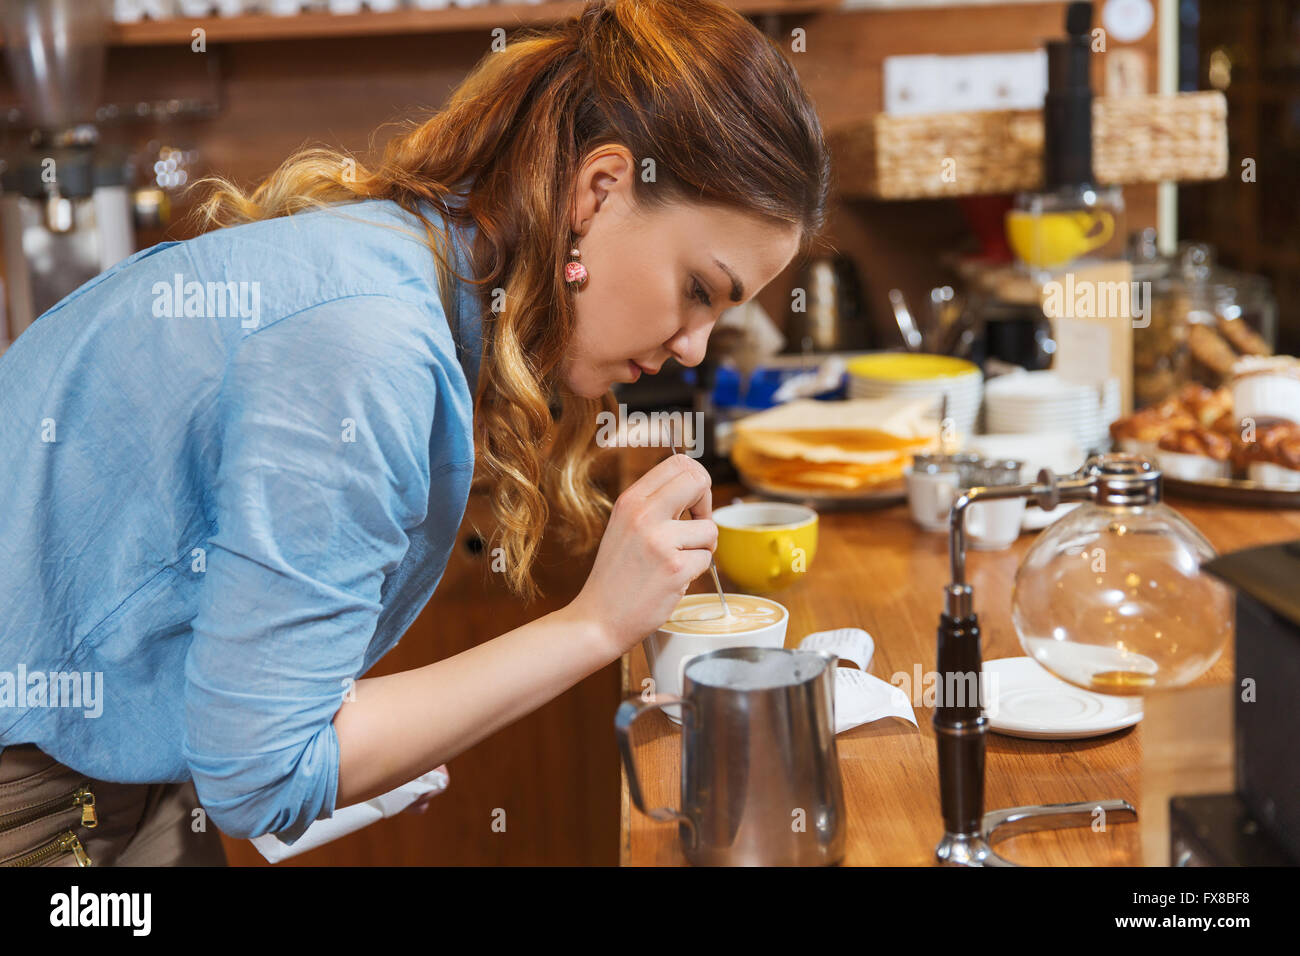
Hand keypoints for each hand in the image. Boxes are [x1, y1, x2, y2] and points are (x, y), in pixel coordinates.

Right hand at [569, 454, 716, 653]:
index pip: (678, 462)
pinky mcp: (675, 568)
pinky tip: (672, 579)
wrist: (598, 618)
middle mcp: (643, 514)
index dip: (696, 480)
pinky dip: (695, 571)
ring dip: (702, 548)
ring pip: (709, 528)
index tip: (692, 503)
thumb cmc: (617, 575)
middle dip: (707, 503)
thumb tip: (696, 486)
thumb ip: (655, 504)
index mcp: (631, 500)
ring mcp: (659, 541)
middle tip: (696, 525)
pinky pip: (706, 558)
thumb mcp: (625, 525)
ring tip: (676, 561)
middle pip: (698, 480)